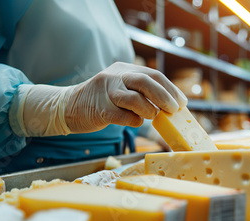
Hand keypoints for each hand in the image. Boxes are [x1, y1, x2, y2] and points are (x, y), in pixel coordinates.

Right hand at [11, 62, 187, 136]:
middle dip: (164, 96)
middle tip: (174, 109)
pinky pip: (121, 116)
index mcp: (124, 69)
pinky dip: (133, 121)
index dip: (170, 89)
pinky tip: (134, 122)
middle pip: (145, 81)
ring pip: (134, 98)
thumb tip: (170, 106)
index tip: (182, 102)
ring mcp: (105, 92)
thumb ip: (141, 93)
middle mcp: (115, 76)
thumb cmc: (101, 102)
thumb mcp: (121, 89)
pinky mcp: (98, 109)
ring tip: (152, 116)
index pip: (153, 74)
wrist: (67, 107)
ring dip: (149, 110)